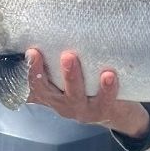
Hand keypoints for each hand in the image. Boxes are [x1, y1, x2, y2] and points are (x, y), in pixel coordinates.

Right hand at [26, 49, 149, 137]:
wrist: (118, 112)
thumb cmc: (89, 89)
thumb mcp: (69, 81)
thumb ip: (56, 65)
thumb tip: (42, 37)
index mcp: (52, 95)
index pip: (35, 83)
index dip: (31, 70)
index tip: (32, 52)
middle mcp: (64, 104)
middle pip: (52, 91)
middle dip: (49, 71)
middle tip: (65, 55)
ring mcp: (83, 110)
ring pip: (77, 96)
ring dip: (75, 78)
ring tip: (72, 58)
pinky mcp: (103, 111)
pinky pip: (104, 101)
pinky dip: (107, 89)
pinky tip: (109, 75)